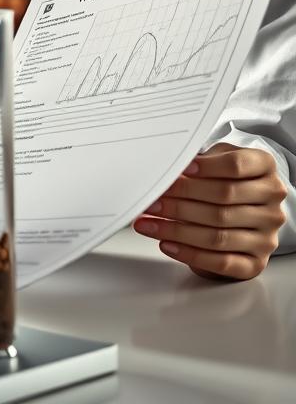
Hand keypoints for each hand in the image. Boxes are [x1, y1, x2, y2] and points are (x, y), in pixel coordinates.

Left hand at [133, 143, 286, 280]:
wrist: (243, 205)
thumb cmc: (223, 177)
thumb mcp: (215, 158)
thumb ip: (197, 161)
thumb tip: (164, 170)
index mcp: (265, 169)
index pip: (235, 166)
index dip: (205, 167)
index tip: (180, 169)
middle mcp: (271, 204)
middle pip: (223, 199)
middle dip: (180, 200)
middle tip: (151, 201)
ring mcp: (266, 235)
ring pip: (218, 234)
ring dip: (176, 229)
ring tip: (148, 224)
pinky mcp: (256, 262)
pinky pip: (221, 262)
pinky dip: (190, 253)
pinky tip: (167, 244)